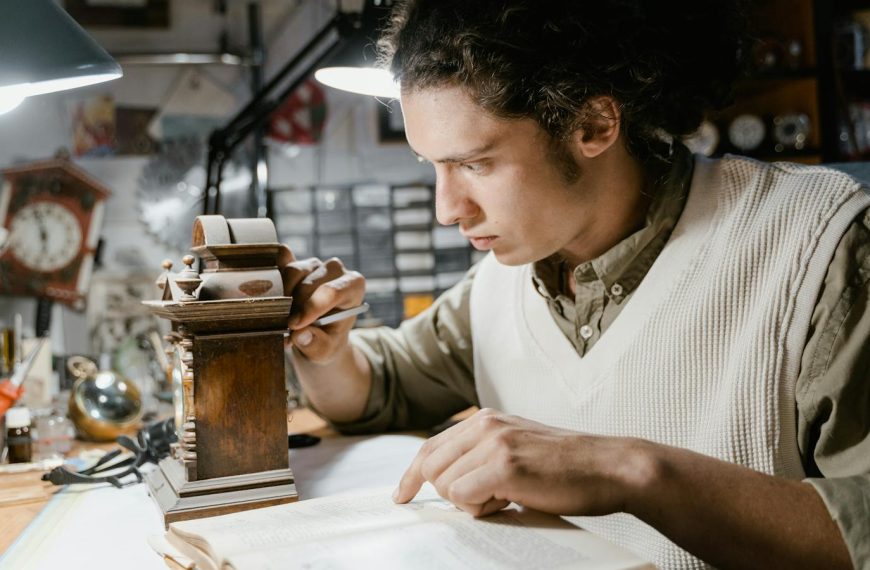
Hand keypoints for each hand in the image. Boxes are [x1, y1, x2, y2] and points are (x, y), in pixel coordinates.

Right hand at [281, 252, 365, 363]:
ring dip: (282, 296)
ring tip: (282, 317)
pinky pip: (280, 260)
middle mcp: (335, 270)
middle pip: (308, 283)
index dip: (311, 307)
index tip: (295, 325)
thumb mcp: (325, 351)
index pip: (332, 291)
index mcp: (353, 286)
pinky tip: (269, 293)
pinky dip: (272, 274)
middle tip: (286, 328)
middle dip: (295, 307)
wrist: (318, 335)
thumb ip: (316, 344)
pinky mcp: (294, 263)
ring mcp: (314, 264)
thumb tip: (300, 335)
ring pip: (292, 272)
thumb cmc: (327, 340)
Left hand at [393, 408, 650, 517]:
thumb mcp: (517, 447)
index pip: (431, 446)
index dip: (412, 475)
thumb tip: (447, 479)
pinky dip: (483, 508)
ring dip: (472, 502)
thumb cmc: (566, 467)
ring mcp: (495, 443)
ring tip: (508, 497)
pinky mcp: (505, 466)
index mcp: (486, 419)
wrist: (609, 467)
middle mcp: (486, 425)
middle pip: (431, 467)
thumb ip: (483, 453)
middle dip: (448, 494)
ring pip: (446, 485)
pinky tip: (512, 501)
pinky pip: (464, 497)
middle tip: (489, 499)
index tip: (402, 495)